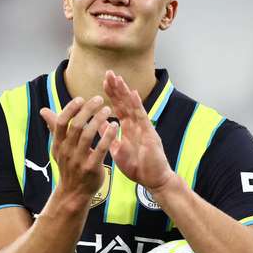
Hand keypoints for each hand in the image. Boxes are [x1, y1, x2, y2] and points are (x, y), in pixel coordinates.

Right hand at [40, 96, 117, 205]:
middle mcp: (66, 151)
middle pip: (75, 126)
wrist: (74, 193)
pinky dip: (107, 136)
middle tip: (99, 99)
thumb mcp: (59, 148)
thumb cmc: (69, 166)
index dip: (70, 109)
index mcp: (58, 144)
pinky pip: (100, 149)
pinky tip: (114, 126)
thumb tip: (43, 110)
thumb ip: (54, 128)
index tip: (81, 99)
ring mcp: (78, 160)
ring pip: (87, 135)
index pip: (60, 122)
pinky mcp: (91, 168)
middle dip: (87, 110)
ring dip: (98, 119)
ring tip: (108, 110)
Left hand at [103, 70, 173, 190]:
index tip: (103, 82)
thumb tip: (99, 125)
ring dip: (125, 92)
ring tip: (118, 78)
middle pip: (125, 102)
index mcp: (128, 128)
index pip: (118, 107)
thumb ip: (109, 137)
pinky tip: (132, 94)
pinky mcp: (150, 134)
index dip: (111, 94)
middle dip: (117, 88)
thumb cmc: (137, 167)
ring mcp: (144, 127)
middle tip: (108, 72)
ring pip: (133, 106)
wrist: (153, 180)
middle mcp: (136, 124)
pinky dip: (137, 105)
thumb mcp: (117, 150)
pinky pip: (142, 117)